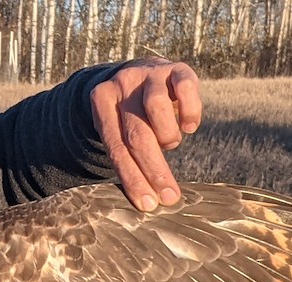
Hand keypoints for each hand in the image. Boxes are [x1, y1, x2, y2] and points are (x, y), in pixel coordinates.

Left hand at [90, 58, 201, 210]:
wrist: (138, 71)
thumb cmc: (128, 114)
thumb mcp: (116, 128)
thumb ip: (125, 153)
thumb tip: (146, 199)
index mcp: (101, 102)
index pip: (116, 148)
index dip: (133, 178)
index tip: (148, 204)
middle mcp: (122, 84)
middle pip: (137, 134)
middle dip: (154, 170)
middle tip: (169, 196)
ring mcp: (149, 73)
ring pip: (157, 107)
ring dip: (168, 136)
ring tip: (170, 144)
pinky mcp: (175, 67)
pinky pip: (186, 87)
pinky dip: (190, 111)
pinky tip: (189, 125)